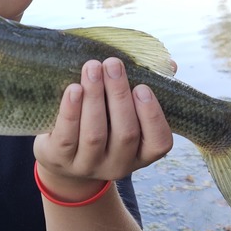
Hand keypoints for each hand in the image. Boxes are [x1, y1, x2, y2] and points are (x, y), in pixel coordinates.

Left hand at [33, 57, 172, 197]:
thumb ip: (145, 90)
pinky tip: (73, 89)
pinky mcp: (61, 160)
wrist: (63, 157)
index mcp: (141, 154)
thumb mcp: (124, 113)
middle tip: (112, 64)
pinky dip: (70, 111)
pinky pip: (67, 137)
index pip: (159, 142)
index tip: (142, 87)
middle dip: (119, 95)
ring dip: (94, 97)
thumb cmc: (103, 125)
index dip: (152, 115)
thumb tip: (169, 64)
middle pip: (125, 133)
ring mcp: (88, 166)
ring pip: (95, 135)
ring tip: (92, 68)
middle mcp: (118, 165)